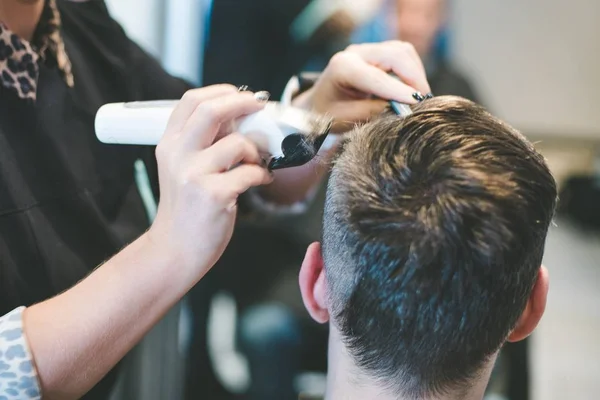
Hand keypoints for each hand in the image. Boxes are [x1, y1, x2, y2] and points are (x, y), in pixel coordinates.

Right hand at [147, 85, 272, 278]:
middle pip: (211, 110)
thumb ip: (201, 143)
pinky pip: (250, 174)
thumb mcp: (182, 169)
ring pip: (238, 143)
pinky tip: (261, 180)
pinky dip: (262, 175)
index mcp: (169, 144)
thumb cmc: (185, 209)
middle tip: (260, 107)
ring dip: (257, 151)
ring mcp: (193, 175)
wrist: (174, 250)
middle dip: (242, 103)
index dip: (221, 92)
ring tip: (258, 162)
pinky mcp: (213, 195)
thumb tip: (239, 119)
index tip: (242, 96)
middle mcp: (177, 155)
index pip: (191, 101)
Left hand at [294, 41, 431, 131]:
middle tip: (422, 103)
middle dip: (414, 78)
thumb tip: (403, 109)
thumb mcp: (348, 118)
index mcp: (342, 67)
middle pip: (395, 55)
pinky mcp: (378, 53)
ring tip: (418, 98)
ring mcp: (368, 50)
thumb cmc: (328, 113)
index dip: (398, 89)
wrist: (318, 103)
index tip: (416, 102)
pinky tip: (411, 90)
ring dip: (415, 74)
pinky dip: (412, 72)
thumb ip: (374, 112)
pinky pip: (403, 56)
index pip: (375, 77)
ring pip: (403, 52)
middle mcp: (356, 53)